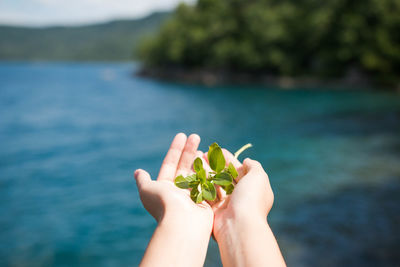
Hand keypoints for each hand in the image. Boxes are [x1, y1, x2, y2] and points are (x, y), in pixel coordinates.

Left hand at [134, 133, 213, 266]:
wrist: (182, 222)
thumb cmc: (164, 204)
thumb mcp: (147, 190)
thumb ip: (143, 180)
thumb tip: (137, 172)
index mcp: (164, 187)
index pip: (170, 163)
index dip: (175, 149)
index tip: (182, 135)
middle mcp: (178, 191)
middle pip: (184, 165)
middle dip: (190, 150)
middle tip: (196, 136)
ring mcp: (193, 195)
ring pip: (197, 173)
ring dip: (200, 159)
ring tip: (206, 146)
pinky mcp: (206, 200)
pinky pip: (208, 182)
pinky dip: (210, 171)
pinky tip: (213, 160)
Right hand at [199, 149, 273, 237]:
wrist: (239, 225)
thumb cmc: (250, 198)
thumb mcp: (258, 177)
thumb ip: (254, 166)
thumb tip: (246, 161)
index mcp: (252, 188)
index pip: (239, 170)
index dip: (228, 159)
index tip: (217, 149)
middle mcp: (240, 196)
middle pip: (225, 176)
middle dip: (214, 165)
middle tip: (202, 154)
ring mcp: (227, 205)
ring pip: (214, 185)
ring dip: (205, 173)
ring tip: (195, 161)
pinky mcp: (215, 212)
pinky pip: (207, 196)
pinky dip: (200, 185)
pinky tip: (192, 175)